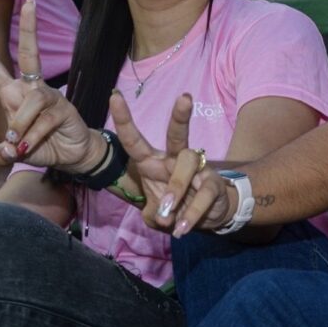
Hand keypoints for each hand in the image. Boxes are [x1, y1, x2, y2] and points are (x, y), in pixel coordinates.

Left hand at [0, 0, 102, 172]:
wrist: (73, 156)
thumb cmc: (43, 146)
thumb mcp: (17, 151)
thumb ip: (7, 150)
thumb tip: (7, 150)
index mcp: (15, 93)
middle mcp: (32, 89)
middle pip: (30, 55)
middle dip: (29, 29)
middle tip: (29, 2)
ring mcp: (51, 97)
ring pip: (31, 100)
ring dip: (22, 124)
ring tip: (22, 143)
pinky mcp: (65, 109)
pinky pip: (43, 120)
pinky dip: (34, 136)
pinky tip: (31, 145)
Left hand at [110, 92, 234, 235]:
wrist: (209, 216)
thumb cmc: (176, 208)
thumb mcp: (156, 215)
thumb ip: (156, 215)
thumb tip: (166, 216)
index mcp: (153, 163)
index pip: (135, 141)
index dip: (124, 120)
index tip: (114, 97)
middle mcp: (174, 160)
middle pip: (176, 135)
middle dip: (180, 117)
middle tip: (184, 98)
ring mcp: (198, 170)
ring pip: (188, 163)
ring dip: (177, 188)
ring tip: (169, 215)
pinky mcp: (213, 184)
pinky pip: (203, 194)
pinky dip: (191, 214)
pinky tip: (182, 229)